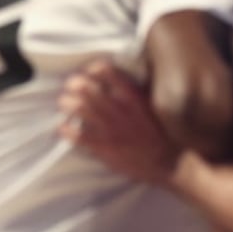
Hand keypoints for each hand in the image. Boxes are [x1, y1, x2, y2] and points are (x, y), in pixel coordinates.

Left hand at [58, 60, 180, 185]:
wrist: (170, 162)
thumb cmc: (162, 132)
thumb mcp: (153, 105)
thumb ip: (136, 91)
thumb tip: (119, 77)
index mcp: (133, 96)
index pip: (106, 72)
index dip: (92, 69)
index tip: (88, 72)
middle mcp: (120, 109)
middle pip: (86, 88)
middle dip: (73, 84)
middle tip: (70, 86)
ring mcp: (110, 129)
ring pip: (78, 108)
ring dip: (66, 103)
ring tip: (64, 103)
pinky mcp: (104, 147)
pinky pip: (78, 135)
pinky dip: (66, 129)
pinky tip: (62, 127)